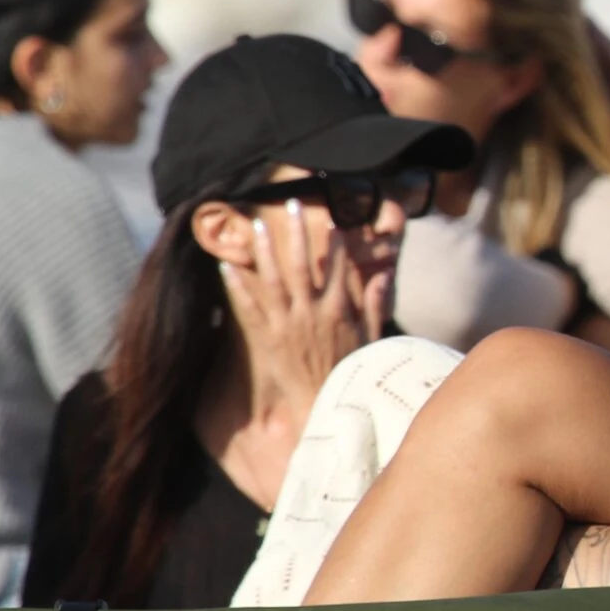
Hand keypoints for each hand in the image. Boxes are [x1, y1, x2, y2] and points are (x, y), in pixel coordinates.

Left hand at [221, 200, 383, 423]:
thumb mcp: (371, 339)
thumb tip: (383, 275)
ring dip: (263, 250)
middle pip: (301, 264)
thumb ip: (375, 305)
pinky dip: (236, 288)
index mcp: (339, 310)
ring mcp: (287, 324)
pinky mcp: (268, 339)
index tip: (331, 219)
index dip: (333, 242)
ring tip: (255, 225)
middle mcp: (312, 312)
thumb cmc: (351, 373)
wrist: (325, 405)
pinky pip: (249, 308)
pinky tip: (226, 267)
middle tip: (291, 205)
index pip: (337, 267)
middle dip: (296, 232)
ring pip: (272, 280)